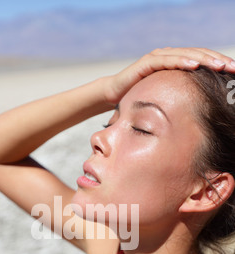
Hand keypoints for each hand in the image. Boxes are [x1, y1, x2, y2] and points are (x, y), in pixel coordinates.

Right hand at [104, 47, 234, 104]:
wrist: (113, 95)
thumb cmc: (139, 99)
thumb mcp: (164, 100)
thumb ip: (179, 101)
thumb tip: (198, 116)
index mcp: (176, 65)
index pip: (202, 62)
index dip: (218, 66)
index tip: (234, 74)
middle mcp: (170, 57)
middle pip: (199, 55)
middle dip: (217, 61)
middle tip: (234, 67)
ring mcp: (159, 57)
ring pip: (187, 54)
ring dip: (205, 59)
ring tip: (220, 65)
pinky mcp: (148, 61)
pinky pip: (168, 59)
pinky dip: (182, 61)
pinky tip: (196, 65)